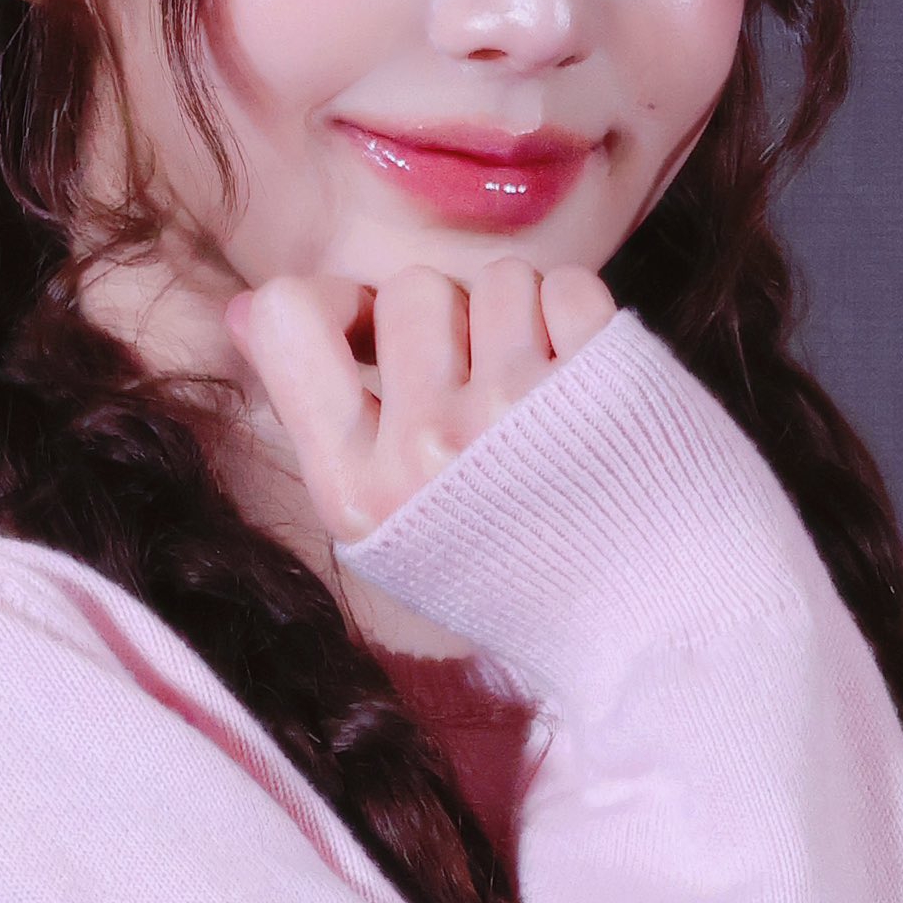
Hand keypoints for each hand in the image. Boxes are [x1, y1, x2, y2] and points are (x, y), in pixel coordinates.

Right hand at [226, 260, 615, 544]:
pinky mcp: (602, 387)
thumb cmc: (510, 563)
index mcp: (353, 489)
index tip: (375, 336)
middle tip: (483, 387)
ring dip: (521, 319)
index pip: (290, 316)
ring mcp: (517, 416)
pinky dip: (581, 321)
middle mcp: (426, 452)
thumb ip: (316, 415)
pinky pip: (569, 285)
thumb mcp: (386, 523)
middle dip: (450, 320)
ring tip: (541, 395)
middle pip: (410, 289)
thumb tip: (245, 309)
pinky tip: (587, 384)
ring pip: (497, 280)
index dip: (337, 305)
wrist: (657, 622)